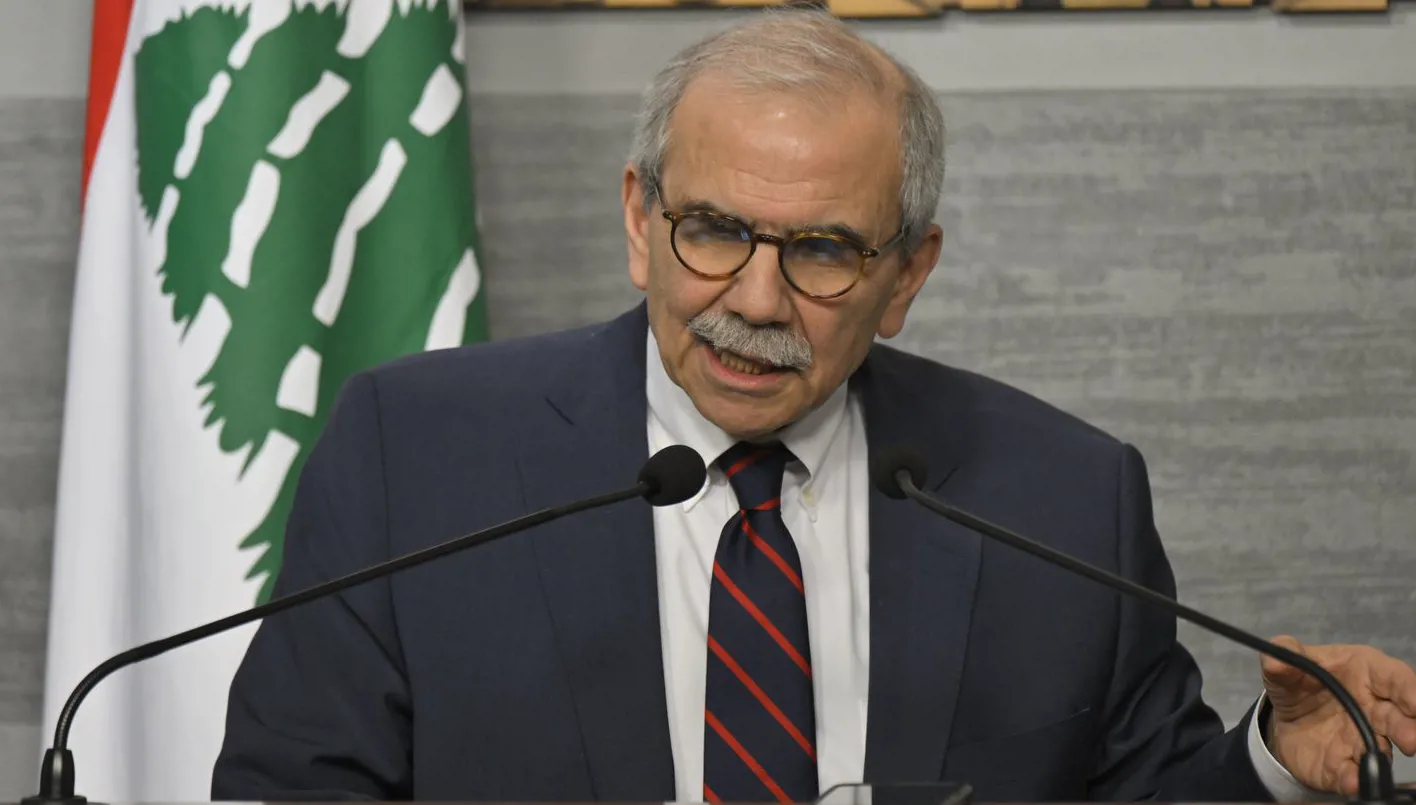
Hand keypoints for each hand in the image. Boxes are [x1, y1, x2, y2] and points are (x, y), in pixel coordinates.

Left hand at [1261, 635, 1415, 796]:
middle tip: (1411, 740)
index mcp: (1367, 673)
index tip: (1414, 702)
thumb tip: (1274, 660)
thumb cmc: (1300, 681)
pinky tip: (1350, 781)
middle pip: (1400, 719)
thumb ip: (1283, 657)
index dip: (1409, 689)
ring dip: (1382, 756)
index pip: (1396, 678)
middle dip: (1409, 729)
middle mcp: (1375, 708)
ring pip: (1382, 750)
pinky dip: (1353, 779)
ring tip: (1379, 758)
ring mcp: (1363, 739)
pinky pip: (1352, 774)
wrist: (1285, 718)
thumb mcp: (1286, 665)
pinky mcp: (1346, 765)